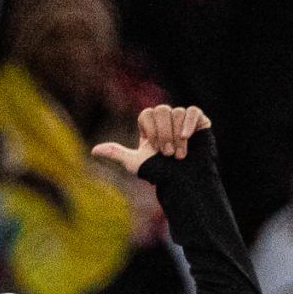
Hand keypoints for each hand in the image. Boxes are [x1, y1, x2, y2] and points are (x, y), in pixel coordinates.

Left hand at [91, 105, 210, 174]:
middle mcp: (166, 120)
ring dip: (176, 136)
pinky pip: (192, 111)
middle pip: (162, 110)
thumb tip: (93, 151)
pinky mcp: (199, 122)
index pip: (147, 113)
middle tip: (167, 154)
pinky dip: (188, 123)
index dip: (151, 130)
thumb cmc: (160, 175)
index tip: (155, 149)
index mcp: (151, 126)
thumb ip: (116, 154)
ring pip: (177, 113)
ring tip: (179, 155)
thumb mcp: (136, 164)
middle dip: (163, 133)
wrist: (185, 183)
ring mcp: (183, 120)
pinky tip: (187, 136)